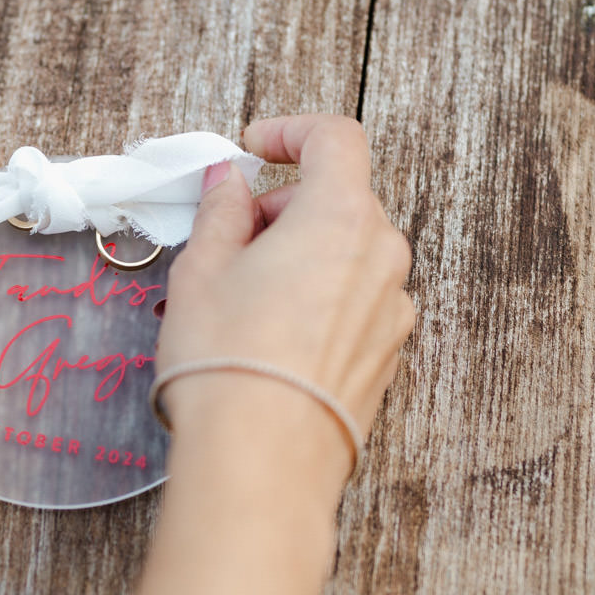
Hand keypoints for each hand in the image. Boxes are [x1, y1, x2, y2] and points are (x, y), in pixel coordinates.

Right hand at [155, 115, 413, 494]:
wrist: (262, 462)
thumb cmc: (228, 360)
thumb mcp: (202, 270)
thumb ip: (221, 212)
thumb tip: (229, 184)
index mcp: (341, 216)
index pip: (336, 138)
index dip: (292, 132)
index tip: (255, 148)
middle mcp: (382, 256)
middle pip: (341, 199)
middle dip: (284, 206)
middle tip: (229, 239)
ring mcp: (393, 309)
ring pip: (350, 253)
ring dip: (303, 253)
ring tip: (245, 296)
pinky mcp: (388, 355)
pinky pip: (357, 301)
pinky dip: (321, 296)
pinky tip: (272, 335)